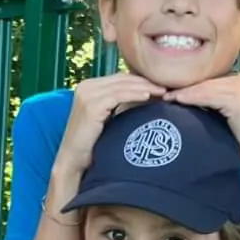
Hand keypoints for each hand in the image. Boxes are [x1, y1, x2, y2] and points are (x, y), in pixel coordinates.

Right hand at [51, 73, 164, 194]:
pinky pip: (118, 95)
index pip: (120, 78)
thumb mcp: (106, 118)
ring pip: (122, 85)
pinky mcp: (91, 105)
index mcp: (89, 87)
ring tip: (163, 91)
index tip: (161, 86)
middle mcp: (86, 86)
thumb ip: (119, 105)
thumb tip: (146, 96)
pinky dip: (135, 94)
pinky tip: (149, 97)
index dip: (141, 81)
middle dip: (146, 82)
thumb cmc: (92, 144)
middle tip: (166, 86)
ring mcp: (87, 94)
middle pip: (122, 79)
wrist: (73, 161)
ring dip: (145, 87)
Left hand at [173, 74, 239, 170]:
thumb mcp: (226, 115)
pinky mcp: (239, 100)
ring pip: (206, 88)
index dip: (190, 85)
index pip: (210, 80)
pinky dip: (193, 98)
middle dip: (184, 87)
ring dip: (185, 93)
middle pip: (207, 82)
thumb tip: (186, 96)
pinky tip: (179, 100)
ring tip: (167, 97)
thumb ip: (213, 103)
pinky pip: (210, 97)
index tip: (169, 90)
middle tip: (163, 92)